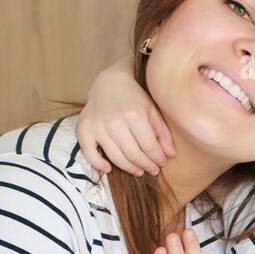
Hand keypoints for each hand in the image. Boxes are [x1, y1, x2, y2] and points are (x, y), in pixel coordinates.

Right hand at [77, 60, 175, 176]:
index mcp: (134, 114)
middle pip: (133, 154)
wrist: (110, 82)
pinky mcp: (84, 128)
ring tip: (139, 171)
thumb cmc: (134, 97)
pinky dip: (98, 164)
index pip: (149, 146)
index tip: (162, 163)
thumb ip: (162, 132)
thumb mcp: (152, 110)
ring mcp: (97, 126)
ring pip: (116, 157)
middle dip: (146, 166)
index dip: (157, 158)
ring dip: (129, 168)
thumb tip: (170, 154)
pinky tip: (108, 168)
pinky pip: (89, 153)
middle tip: (152, 170)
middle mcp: (114, 121)